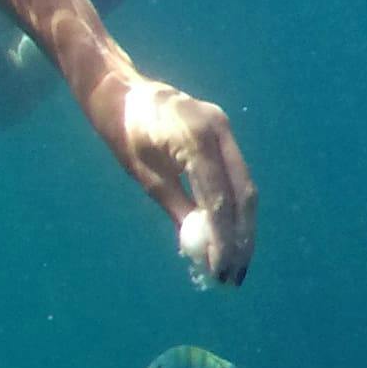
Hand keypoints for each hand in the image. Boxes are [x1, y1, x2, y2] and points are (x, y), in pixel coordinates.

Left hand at [101, 72, 256, 284]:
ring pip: (244, 187)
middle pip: (242, 195)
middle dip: (241, 239)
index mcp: (195, 139)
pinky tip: (231, 235)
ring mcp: (224, 129)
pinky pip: (236, 175)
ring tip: (235, 264)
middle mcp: (218, 130)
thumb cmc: (123, 133)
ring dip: (243, 228)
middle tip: (234, 276)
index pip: (218, 199)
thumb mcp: (146, 175)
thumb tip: (199, 248)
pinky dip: (235, 207)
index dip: (222, 239)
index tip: (219, 270)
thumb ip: (177, 207)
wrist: (121, 91)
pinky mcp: (224, 132)